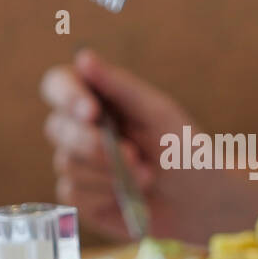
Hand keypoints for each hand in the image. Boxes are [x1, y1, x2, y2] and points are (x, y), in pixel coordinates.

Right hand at [41, 49, 234, 239]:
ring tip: (147, 176)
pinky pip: (72, 194)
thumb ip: (120, 87)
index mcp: (96, 98)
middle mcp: (80, 128)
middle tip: (134, 155)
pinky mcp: (80, 197)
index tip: (92, 112)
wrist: (201, 200)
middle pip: (56, 128)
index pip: (58, 85)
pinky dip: (104, 195)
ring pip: (66, 164)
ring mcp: (77, 164)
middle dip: (93, 144)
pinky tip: (129, 196)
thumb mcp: (159, 114)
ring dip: (109, 173)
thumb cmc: (183, 149)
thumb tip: (83, 58)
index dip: (66, 96)